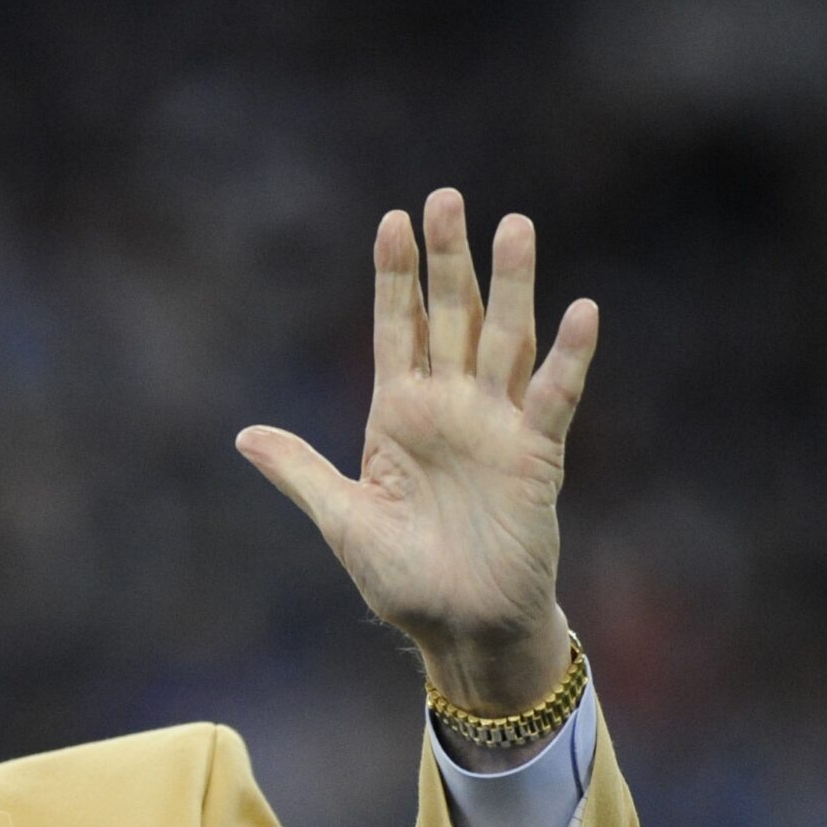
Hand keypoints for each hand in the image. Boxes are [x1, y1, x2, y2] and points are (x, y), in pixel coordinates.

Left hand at [236, 189, 595, 713]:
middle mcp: (450, 409)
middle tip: (446, 197)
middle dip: (447, 260)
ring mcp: (495, 427)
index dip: (395, 276)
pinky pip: (553, 398)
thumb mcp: (342, 520)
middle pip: (451, 317)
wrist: (460, 629)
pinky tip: (582, 310)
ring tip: (514, 225)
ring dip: (511, 285)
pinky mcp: (534, 457)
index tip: (392, 218)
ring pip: (505, 340)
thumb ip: (300, 471)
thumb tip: (244, 435)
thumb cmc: (404, 580)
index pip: (396, 329)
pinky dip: (569, 357)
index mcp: (399, 416)